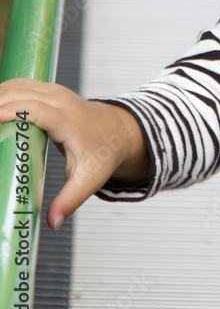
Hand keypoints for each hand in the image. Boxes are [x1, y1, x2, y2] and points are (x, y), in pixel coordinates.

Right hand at [0, 78, 149, 229]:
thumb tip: (52, 224)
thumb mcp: (90, 179)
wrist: (119, 131)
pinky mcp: (49, 91)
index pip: (36, 110)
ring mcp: (54, 92)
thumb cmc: (103, 153)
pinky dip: (4, 92)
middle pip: (21, 93)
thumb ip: (70, 200)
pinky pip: (21, 85)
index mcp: (68, 120)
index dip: (12, 112)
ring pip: (19, 85)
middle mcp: (60, 100)